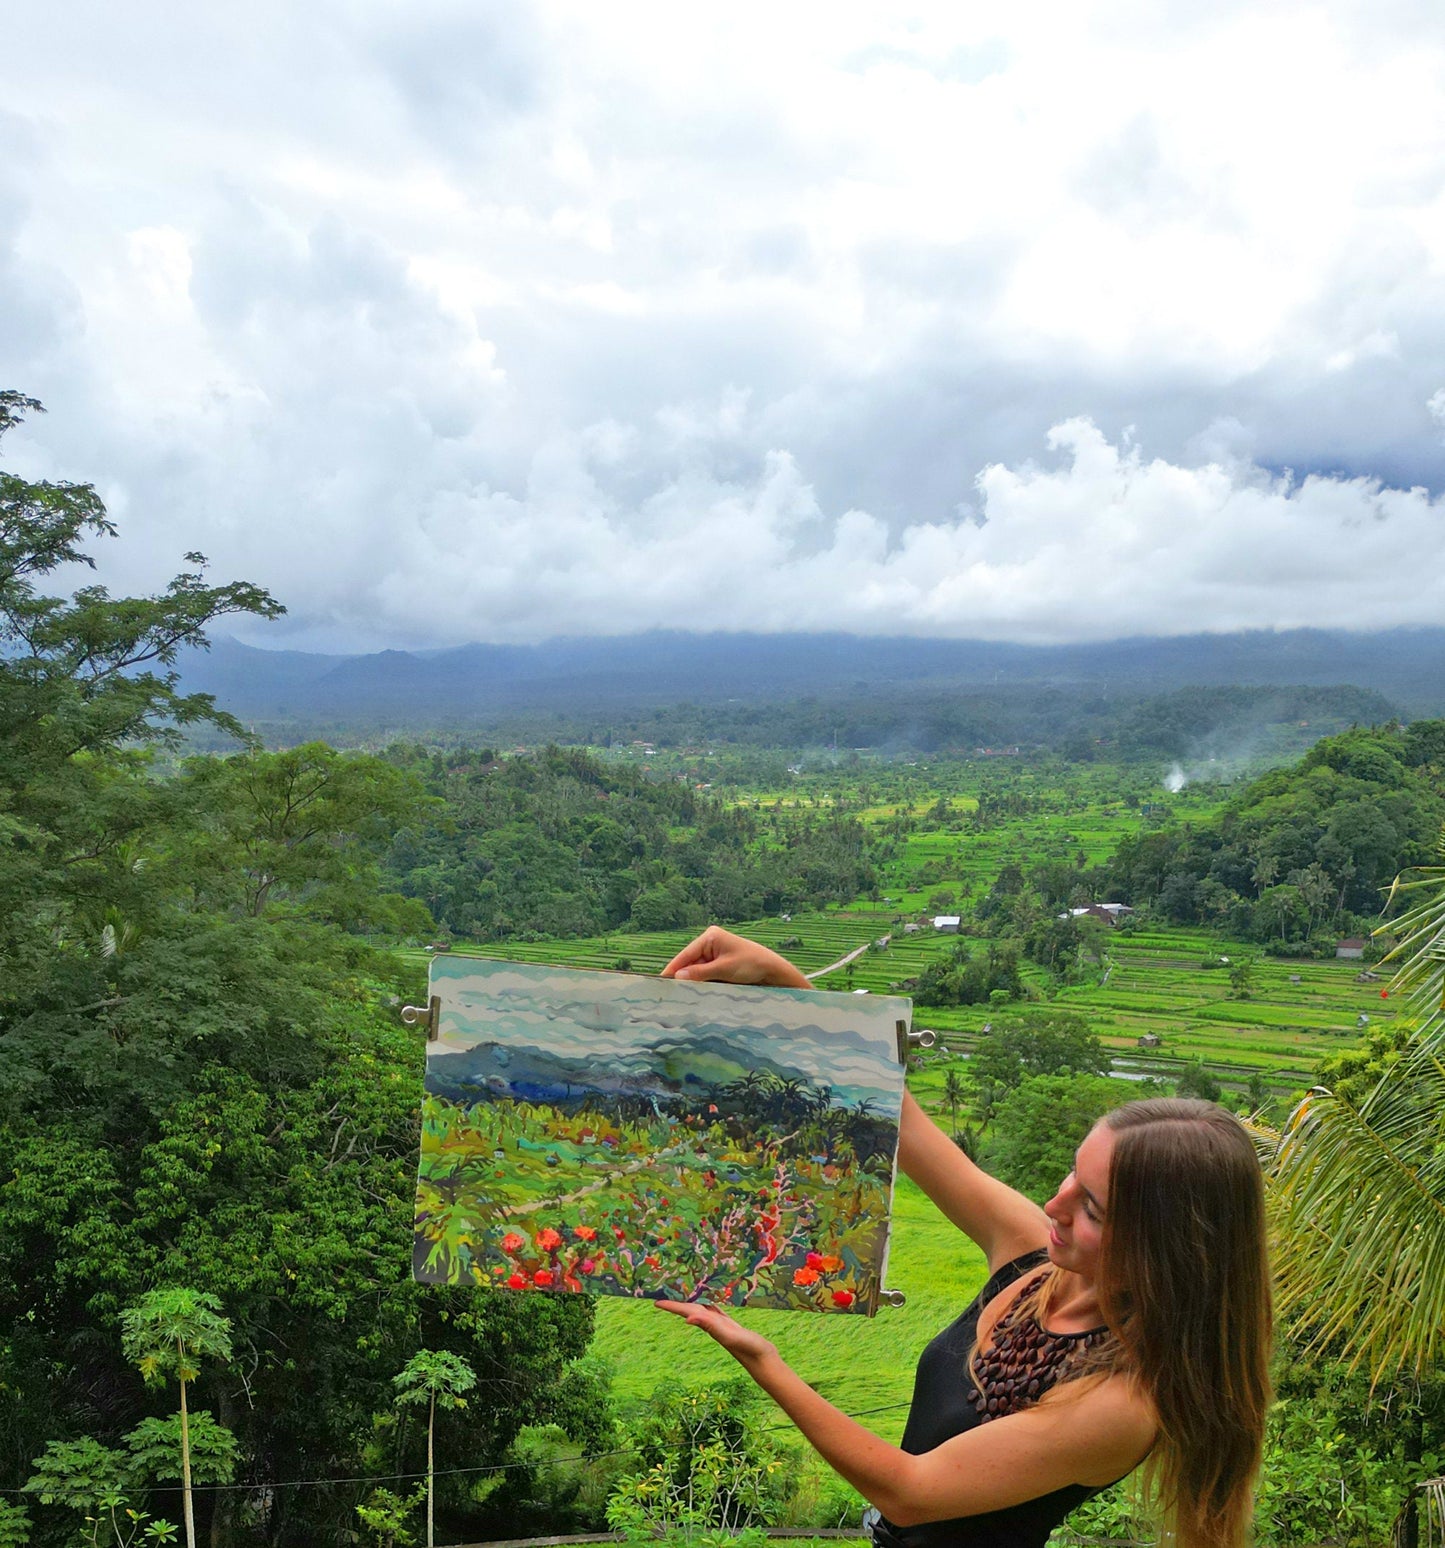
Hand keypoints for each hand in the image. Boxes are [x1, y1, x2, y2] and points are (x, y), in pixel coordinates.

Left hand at [654, 1299, 779, 1366]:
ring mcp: (720, 1325)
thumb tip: (687, 1319)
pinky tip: (707, 1300)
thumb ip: (710, 1327)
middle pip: (690, 1309)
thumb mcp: (729, 1335)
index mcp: (709, 1325)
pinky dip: (708, 1303)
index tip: (655, 1302)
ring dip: (691, 1301)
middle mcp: (711, 1325)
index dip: (672, 1307)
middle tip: (664, 1292)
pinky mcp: (730, 1325)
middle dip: (677, 1302)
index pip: (686, 1312)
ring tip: (681, 1292)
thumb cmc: (749, 1348)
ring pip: (701, 1309)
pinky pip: (715, 1310)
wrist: (763, 1361)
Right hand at [661, 926, 810, 987]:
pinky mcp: (720, 966)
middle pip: (689, 963)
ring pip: (696, 971)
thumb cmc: (752, 964)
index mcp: (710, 937)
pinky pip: (705, 976)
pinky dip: (701, 984)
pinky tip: (693, 995)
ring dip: (691, 983)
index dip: (672, 969)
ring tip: (678, 997)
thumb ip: (700, 973)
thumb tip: (677, 976)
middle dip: (681, 978)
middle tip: (667, 995)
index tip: (659, 982)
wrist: (774, 971)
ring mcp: (715, 955)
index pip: (685, 955)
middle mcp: (710, 944)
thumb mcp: (724, 969)